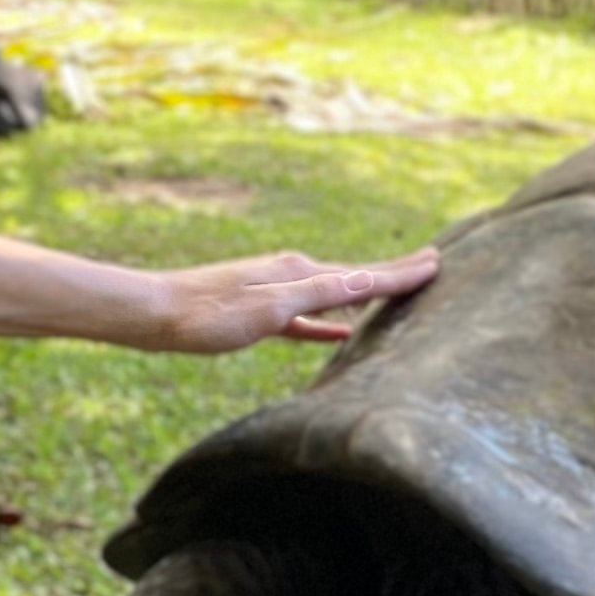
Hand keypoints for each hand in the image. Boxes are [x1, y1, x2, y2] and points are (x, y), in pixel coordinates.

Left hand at [138, 247, 439, 354]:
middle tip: (431, 264)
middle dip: (392, 274)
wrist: (156, 315)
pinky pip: (308, 318)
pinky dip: (331, 323)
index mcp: (300, 272)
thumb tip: (371, 281)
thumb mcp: (272, 307)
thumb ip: (322, 294)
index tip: (437, 262)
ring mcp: (276, 292)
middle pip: (355, 277)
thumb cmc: (210, 315)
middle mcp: (293, 275)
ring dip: (366, 295)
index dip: (401, 272)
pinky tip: (341, 334)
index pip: (363, 274)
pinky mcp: (260, 314)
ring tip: (395, 292)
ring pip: (334, 295)